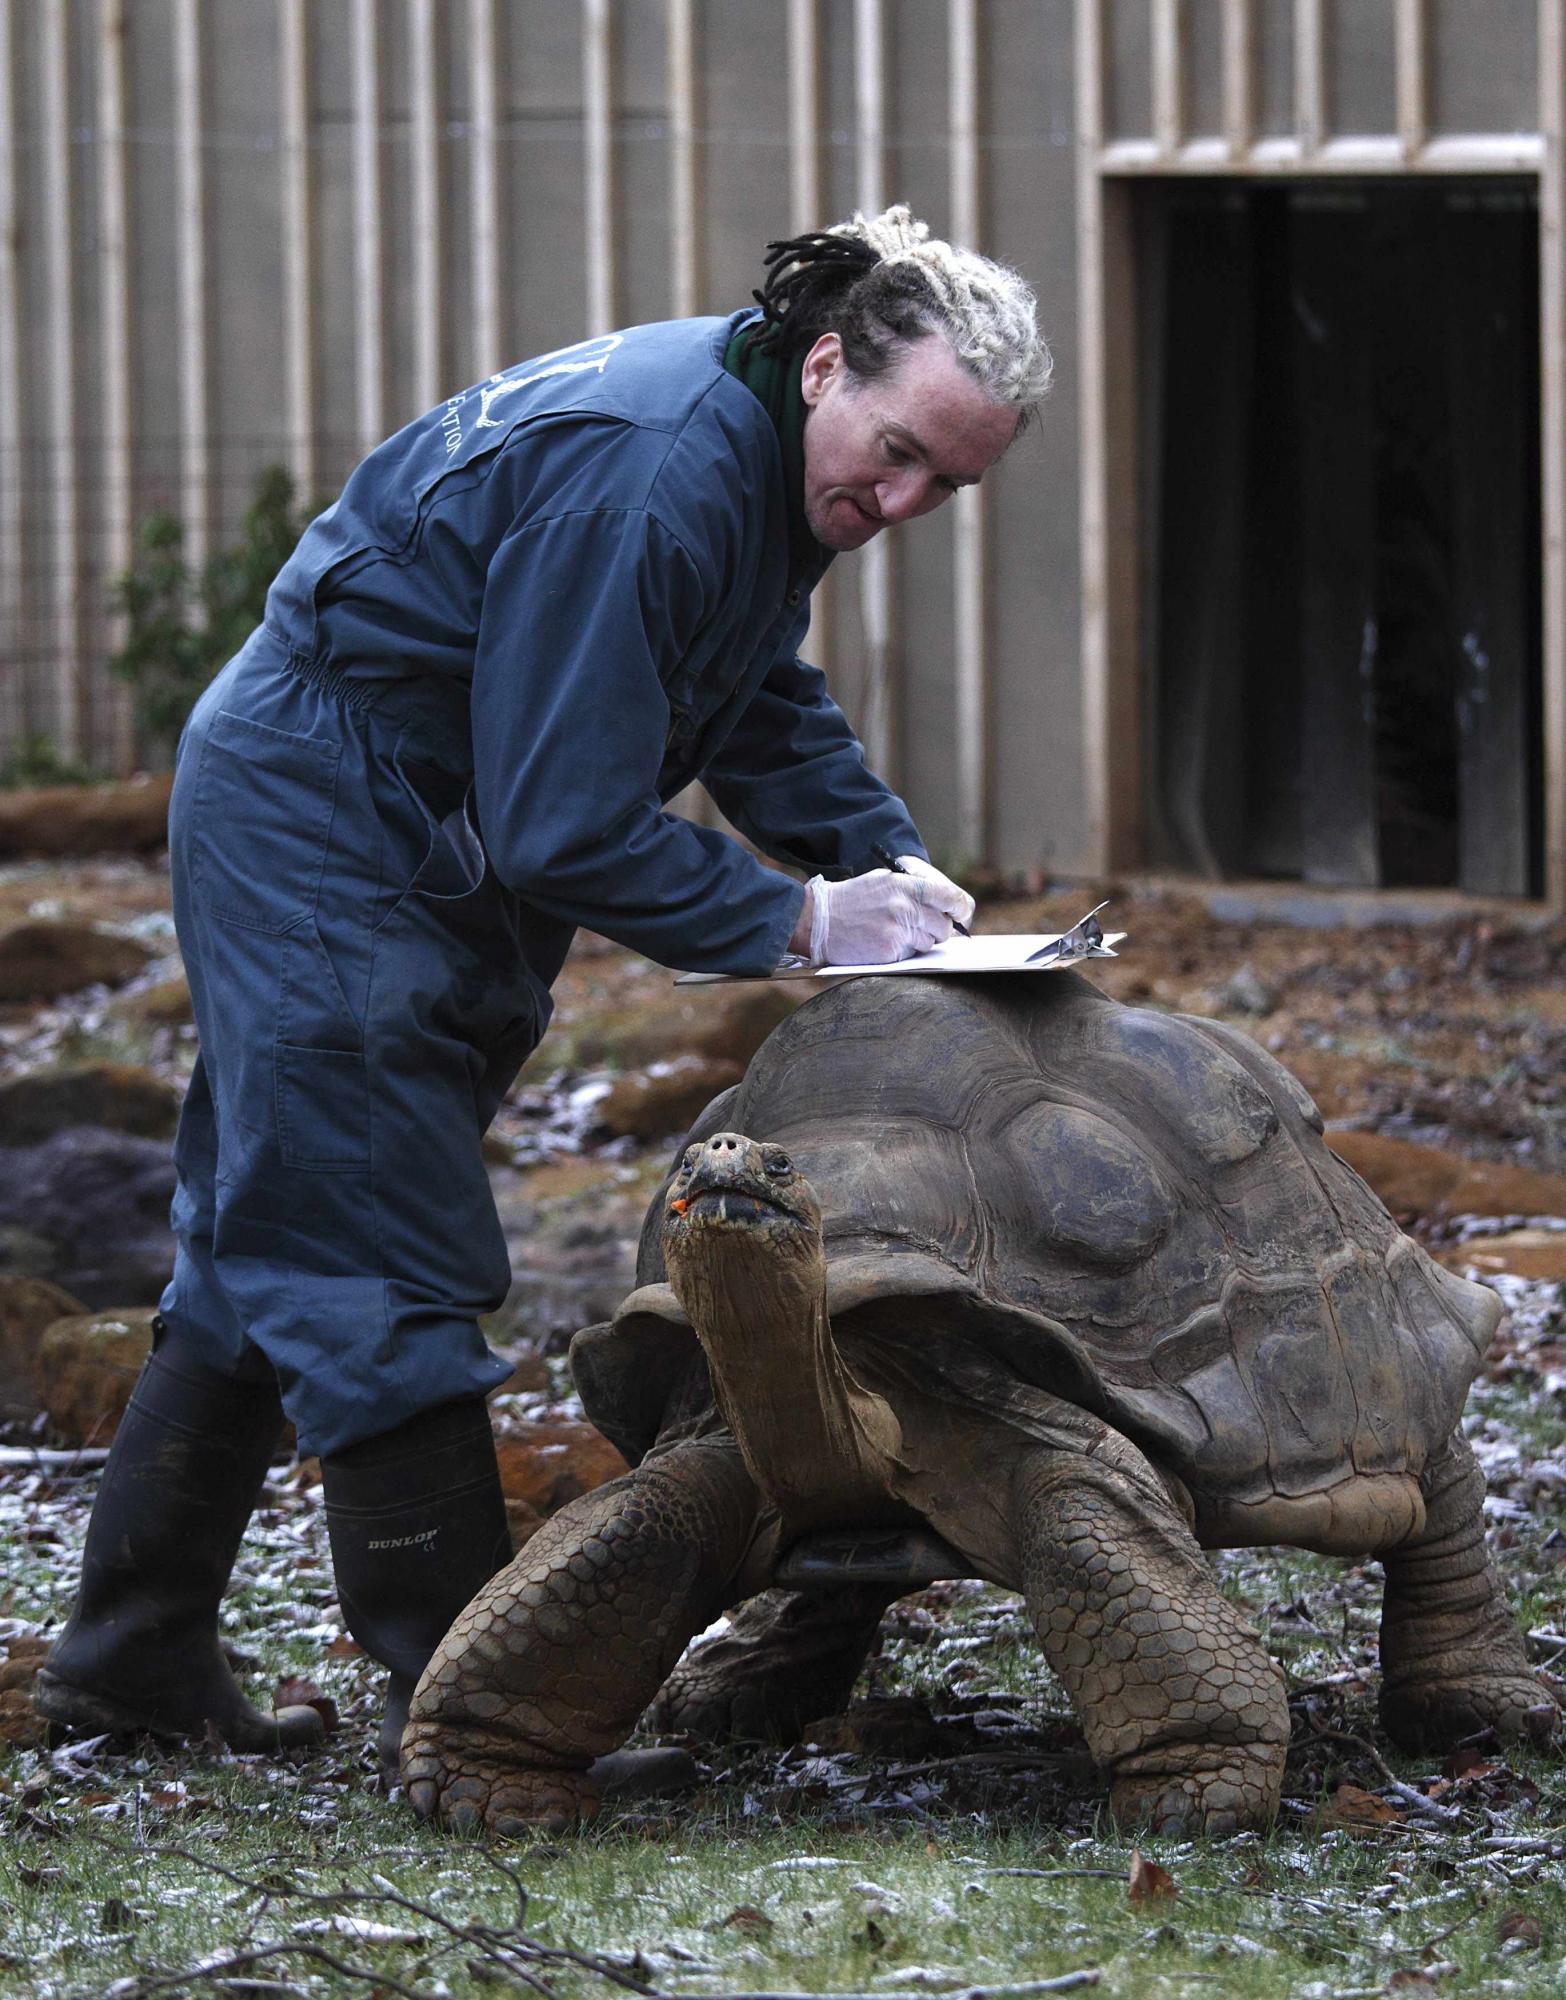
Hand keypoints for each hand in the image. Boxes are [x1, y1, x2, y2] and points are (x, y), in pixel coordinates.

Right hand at [804, 866, 969, 964]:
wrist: (819, 920)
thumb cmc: (853, 899)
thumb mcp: (883, 881)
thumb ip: (913, 889)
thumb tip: (944, 903)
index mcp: (905, 886)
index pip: (950, 897)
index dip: (960, 908)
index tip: (960, 914)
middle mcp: (905, 907)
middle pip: (944, 926)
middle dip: (937, 929)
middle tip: (921, 927)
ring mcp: (897, 931)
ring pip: (929, 943)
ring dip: (918, 942)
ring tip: (895, 933)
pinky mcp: (889, 952)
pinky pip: (911, 956)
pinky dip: (902, 953)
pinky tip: (884, 943)